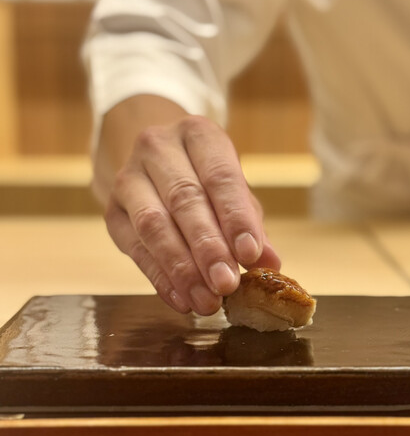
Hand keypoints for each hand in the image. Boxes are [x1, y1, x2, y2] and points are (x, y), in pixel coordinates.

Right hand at [103, 114, 280, 315]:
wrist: (153, 162)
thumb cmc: (203, 177)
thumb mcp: (233, 189)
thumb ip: (251, 223)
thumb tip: (270, 263)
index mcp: (197, 135)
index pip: (219, 177)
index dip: (235, 218)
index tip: (250, 255)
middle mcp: (158, 148)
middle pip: (184, 200)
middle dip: (208, 248)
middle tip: (227, 284)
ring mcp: (129, 178)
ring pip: (153, 225)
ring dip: (182, 268)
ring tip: (206, 300)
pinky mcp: (113, 211)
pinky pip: (134, 248)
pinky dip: (159, 277)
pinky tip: (181, 299)